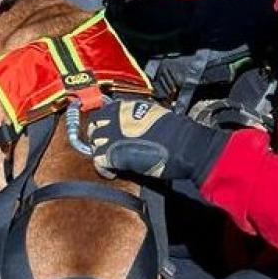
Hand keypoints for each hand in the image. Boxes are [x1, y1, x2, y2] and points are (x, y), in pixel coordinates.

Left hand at [87, 95, 225, 180]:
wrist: (183, 145)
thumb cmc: (177, 131)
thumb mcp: (154, 114)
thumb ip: (137, 116)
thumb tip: (132, 123)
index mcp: (126, 106)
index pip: (103, 112)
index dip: (104, 124)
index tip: (107, 131)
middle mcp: (115, 117)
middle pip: (94, 127)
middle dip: (98, 137)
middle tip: (107, 147)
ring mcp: (112, 135)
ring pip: (94, 144)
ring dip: (101, 153)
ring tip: (111, 160)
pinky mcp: (113, 154)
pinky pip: (98, 162)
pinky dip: (103, 169)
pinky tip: (112, 172)